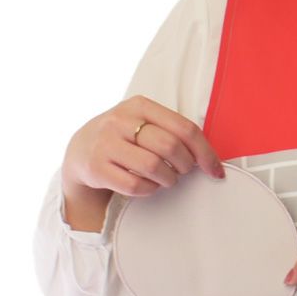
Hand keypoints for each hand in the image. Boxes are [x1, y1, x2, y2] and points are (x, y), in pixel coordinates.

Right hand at [61, 94, 223, 201]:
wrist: (81, 150)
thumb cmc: (124, 138)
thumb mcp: (144, 123)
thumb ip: (173, 132)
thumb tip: (209, 159)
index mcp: (139, 105)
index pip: (184, 128)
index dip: (205, 153)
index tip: (215, 170)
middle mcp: (120, 120)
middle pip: (170, 147)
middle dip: (184, 166)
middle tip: (181, 172)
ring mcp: (106, 143)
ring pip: (153, 167)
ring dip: (167, 179)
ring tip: (165, 179)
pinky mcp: (97, 167)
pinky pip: (135, 185)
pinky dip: (149, 190)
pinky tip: (148, 185)